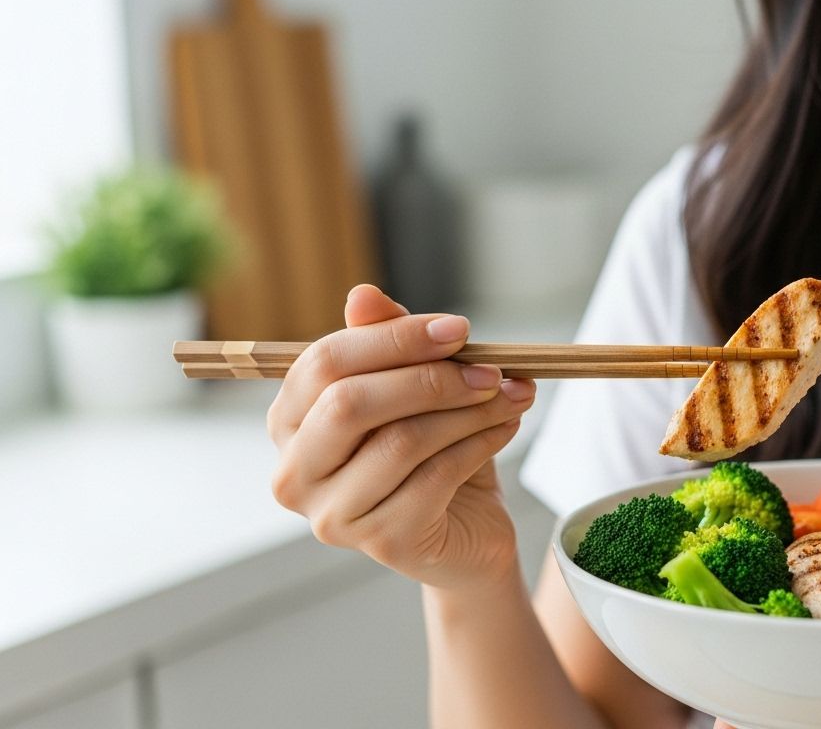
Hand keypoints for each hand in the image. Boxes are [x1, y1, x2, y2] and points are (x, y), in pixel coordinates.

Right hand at [267, 284, 535, 589]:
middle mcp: (295, 472)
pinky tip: (506, 427)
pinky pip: (435, 478)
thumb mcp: (414, 391)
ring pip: (401, 441)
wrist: (467, 530)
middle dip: (430, 377)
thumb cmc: (431, 452)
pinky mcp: (383, 542)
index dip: (394, 338)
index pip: (325, 363)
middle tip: (491, 368)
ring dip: (469, 411)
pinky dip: (480, 444)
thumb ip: (388, 344)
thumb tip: (362, 295)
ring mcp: (333, 515)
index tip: (459, 329)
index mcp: (290, 421)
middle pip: (350, 403)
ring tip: (512, 395)